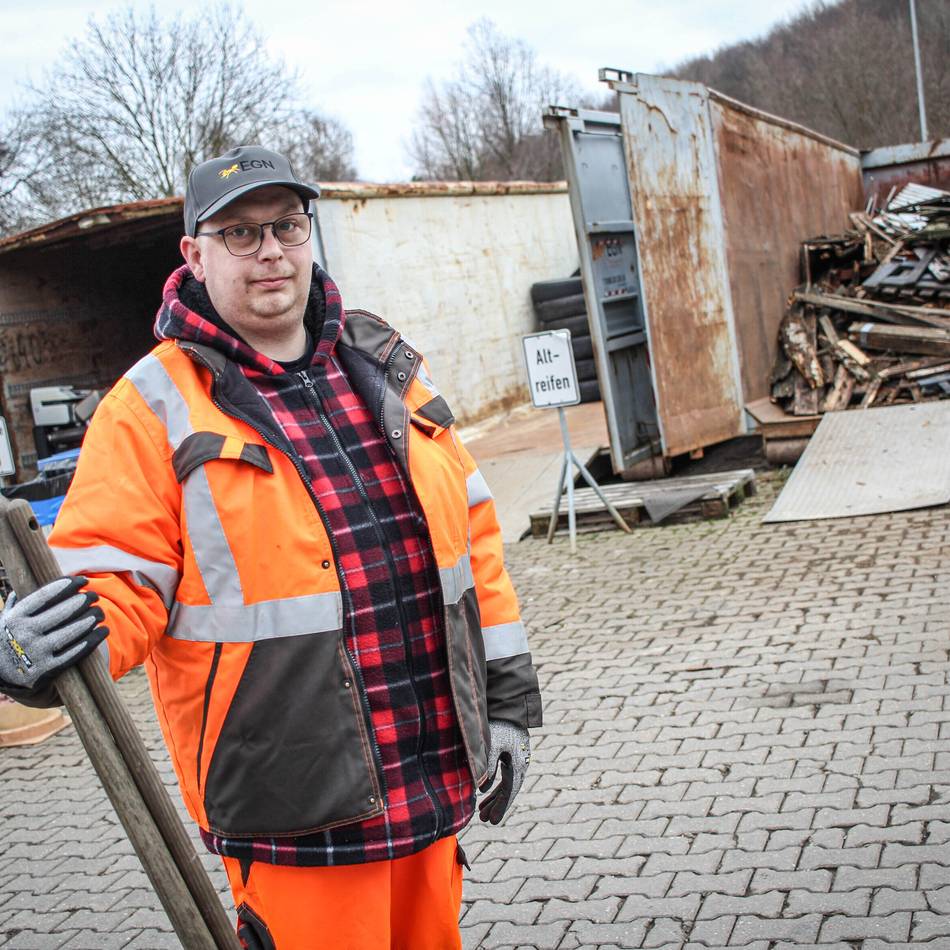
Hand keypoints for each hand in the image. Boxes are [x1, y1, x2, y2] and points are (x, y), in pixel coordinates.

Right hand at [0, 576, 107, 694]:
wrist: (0, 673)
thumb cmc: (9, 637)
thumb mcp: (6, 618)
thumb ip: (19, 600)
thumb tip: (30, 576)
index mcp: (16, 618)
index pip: (45, 596)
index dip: (67, 586)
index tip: (83, 580)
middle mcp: (24, 634)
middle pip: (61, 613)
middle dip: (82, 601)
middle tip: (94, 596)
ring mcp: (36, 653)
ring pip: (69, 633)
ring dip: (89, 620)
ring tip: (99, 612)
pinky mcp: (47, 670)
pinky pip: (73, 654)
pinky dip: (91, 642)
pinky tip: (102, 632)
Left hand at [478, 718, 530, 823]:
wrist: (510, 708)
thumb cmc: (500, 725)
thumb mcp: (493, 744)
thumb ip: (488, 764)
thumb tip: (483, 788)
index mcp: (517, 763)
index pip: (509, 790)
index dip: (500, 806)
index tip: (492, 821)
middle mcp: (521, 764)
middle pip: (509, 790)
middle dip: (497, 806)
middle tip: (486, 820)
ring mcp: (518, 760)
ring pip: (507, 785)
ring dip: (495, 798)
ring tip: (482, 811)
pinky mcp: (512, 756)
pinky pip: (506, 776)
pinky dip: (496, 786)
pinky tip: (487, 792)